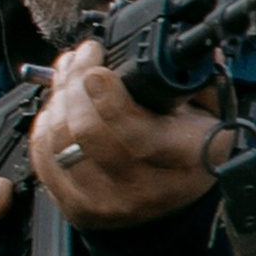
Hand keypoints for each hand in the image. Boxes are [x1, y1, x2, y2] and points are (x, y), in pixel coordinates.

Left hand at [32, 40, 221, 227]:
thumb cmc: (189, 152)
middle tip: (84, 58)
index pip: (137, 133)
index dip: (109, 97)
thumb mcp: (211, 113)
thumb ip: (199, 77)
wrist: (173, 206)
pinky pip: (44, 158)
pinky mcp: (77, 208)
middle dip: (76, 83)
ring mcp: (107, 202)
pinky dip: (46, 125)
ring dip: (58, 99)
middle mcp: (144, 187)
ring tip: (69, 77)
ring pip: (61, 142)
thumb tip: (192, 47)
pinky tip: (59, 108)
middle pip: (89, 132)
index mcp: (184, 159)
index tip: (96, 67)